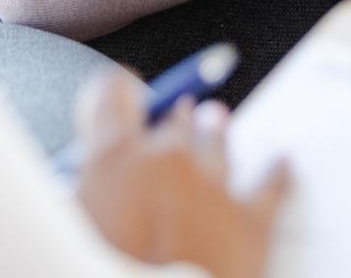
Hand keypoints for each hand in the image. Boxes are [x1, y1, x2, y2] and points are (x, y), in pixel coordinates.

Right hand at [72, 70, 290, 277]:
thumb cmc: (106, 270)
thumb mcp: (67, 228)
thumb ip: (75, 196)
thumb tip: (78, 184)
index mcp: (112, 159)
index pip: (113, 89)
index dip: (118, 95)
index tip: (123, 99)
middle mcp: (167, 158)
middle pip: (171, 115)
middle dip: (169, 122)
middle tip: (174, 118)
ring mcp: (214, 186)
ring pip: (218, 139)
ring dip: (215, 131)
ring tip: (217, 120)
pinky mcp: (253, 221)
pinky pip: (273, 184)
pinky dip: (278, 172)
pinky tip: (282, 162)